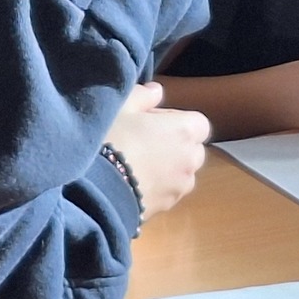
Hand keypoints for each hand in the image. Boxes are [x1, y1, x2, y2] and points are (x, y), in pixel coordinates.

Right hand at [103, 81, 209, 220]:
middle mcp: (191, 159)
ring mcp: (181, 186)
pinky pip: (168, 190)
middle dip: (173, 143)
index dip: (175, 119)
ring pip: (181, 171)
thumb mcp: (121, 107)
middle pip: (192, 148)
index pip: (198, 122)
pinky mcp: (169, 207)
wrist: (99, 188)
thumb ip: (143, 95)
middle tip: (140, 139)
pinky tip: (130, 180)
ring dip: (167, 166)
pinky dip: (157, 185)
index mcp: (184, 131)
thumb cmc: (111, 138)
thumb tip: (158, 91)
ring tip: (134, 163)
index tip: (149, 119)